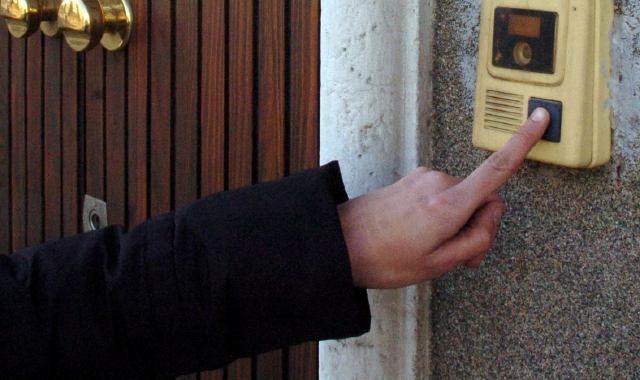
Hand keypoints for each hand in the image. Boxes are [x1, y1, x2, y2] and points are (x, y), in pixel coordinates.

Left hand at [339, 108, 550, 288]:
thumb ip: (474, 239)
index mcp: (449, 204)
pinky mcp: (412, 180)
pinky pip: (441, 195)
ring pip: (460, 198)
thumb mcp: (437, 264)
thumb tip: (489, 215)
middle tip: (458, 256)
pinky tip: (420, 235)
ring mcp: (422, 178)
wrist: (339, 244)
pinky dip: (441, 214)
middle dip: (477, 225)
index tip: (540, 119)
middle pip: (481, 197)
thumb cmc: (385, 258)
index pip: (496, 168)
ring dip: (456, 222)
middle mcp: (438, 182)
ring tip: (431, 248)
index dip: (522, 143)